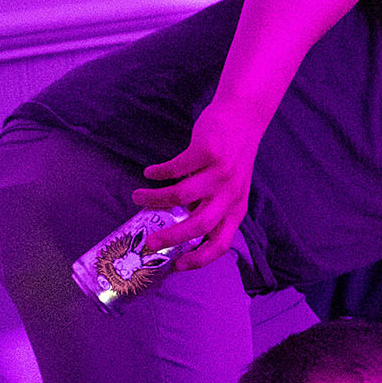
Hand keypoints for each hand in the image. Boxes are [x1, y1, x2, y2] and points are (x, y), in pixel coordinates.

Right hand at [135, 100, 269, 271]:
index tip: (176, 265)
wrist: (244, 117)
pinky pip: (174, 169)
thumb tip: (179, 226)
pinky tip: (150, 174)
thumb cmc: (231, 157)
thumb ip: (209, 207)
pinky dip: (158, 173)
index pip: (221, 243)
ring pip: (180, 196)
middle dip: (171, 238)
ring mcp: (219, 173)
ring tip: (138, 198)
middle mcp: (229, 195)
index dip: (199, 259)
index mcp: (236, 209)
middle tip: (149, 243)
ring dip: (154, 199)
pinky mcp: (206, 152)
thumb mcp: (229, 188)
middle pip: (199, 226)